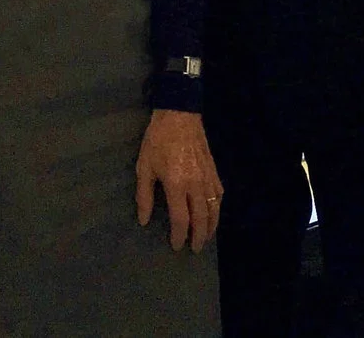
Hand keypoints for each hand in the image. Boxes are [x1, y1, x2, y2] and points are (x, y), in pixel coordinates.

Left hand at [135, 109, 223, 251]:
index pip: (180, 219)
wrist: (179, 114)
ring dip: (211, 226)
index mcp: (177, 185)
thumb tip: (144, 220)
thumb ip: (145, 196)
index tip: (175, 246)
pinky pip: (219, 195)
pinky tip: (214, 213)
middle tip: (194, 249)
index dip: (178, 235)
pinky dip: (217, 208)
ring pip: (214, 209)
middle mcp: (196, 185)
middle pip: (201, 219)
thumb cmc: (157, 141)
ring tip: (206, 237)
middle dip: (198, 237)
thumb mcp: (144, 167)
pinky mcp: (214, 170)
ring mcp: (208, 178)